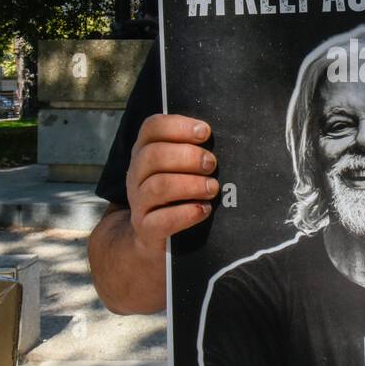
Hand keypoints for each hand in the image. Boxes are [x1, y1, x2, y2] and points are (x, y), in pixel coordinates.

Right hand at [125, 113, 218, 254]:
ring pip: (158, 186)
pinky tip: (204, 210)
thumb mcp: (180, 168)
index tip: (205, 132)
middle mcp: (137, 174)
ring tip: (212, 187)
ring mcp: (139, 202)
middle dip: (187, 156)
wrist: (155, 239)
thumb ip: (194, 151)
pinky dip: (186, 213)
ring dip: (190, 184)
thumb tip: (228, 137)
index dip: (179, 126)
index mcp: (145, 151)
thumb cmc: (178, 195)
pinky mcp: (146, 229)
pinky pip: (162, 220)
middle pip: (153, 155)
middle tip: (211, 164)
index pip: (152, 128)